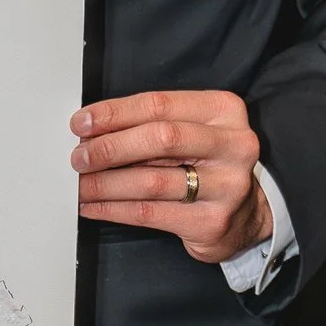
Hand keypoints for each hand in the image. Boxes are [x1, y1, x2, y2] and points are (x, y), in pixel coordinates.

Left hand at [70, 91, 271, 264]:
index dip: (115, 113)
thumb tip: (93, 130)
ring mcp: (226, 185)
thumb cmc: (208, 164)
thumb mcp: (191, 132)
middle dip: (110, 147)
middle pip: (159, 138)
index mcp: (224, 111)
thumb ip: (152, 125)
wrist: (245, 215)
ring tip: (80, 184)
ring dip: (105, 183)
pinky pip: (149, 213)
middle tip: (79, 156)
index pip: (160, 104)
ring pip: (151, 180)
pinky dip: (113, 209)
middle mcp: (232, 145)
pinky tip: (93, 205)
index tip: (82, 123)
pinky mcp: (210, 221)